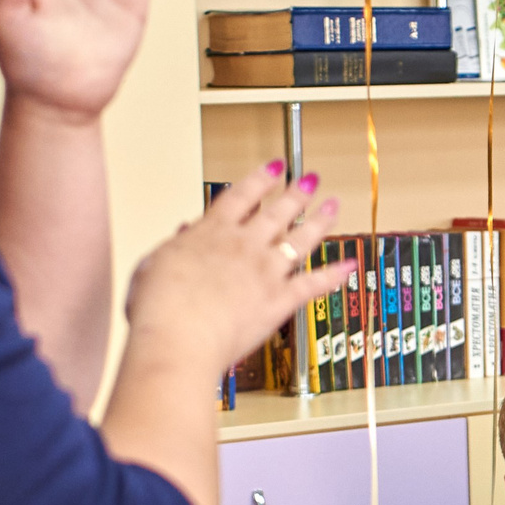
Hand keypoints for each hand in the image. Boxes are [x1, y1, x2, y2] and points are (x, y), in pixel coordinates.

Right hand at [125, 166, 344, 371]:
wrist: (177, 337)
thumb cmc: (158, 308)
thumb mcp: (153, 264)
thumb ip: (175, 246)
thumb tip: (185, 233)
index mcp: (211, 232)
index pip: (241, 196)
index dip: (261, 179)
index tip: (275, 167)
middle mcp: (243, 246)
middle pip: (277, 211)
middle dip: (297, 192)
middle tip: (310, 180)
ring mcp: (265, 272)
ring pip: (300, 239)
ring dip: (320, 221)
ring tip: (333, 206)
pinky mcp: (278, 301)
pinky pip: (313, 284)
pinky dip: (335, 275)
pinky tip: (351, 265)